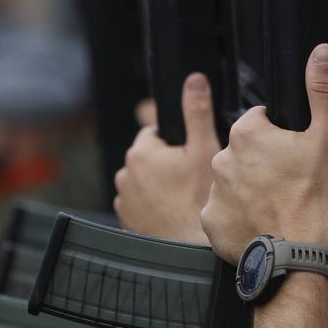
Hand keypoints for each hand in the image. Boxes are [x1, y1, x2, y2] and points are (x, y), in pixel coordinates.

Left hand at [114, 73, 218, 243]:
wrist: (191, 246)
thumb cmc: (198, 200)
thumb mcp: (204, 149)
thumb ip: (196, 111)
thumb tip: (194, 81)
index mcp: (141, 153)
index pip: (154, 133)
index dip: (175, 142)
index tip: (189, 157)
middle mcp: (125, 175)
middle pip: (149, 159)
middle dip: (166, 165)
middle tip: (189, 179)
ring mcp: (124, 200)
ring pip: (144, 183)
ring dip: (158, 186)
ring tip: (182, 199)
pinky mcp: (126, 221)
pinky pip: (140, 205)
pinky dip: (152, 207)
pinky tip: (171, 213)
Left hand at [201, 45, 327, 264]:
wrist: (299, 250)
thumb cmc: (315, 194)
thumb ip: (321, 90)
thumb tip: (320, 54)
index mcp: (247, 132)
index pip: (259, 121)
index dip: (280, 135)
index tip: (294, 153)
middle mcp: (221, 158)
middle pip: (244, 153)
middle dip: (263, 163)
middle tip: (289, 182)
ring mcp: (213, 192)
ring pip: (233, 182)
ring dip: (251, 189)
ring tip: (278, 205)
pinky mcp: (212, 222)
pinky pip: (225, 213)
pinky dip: (240, 217)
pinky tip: (262, 222)